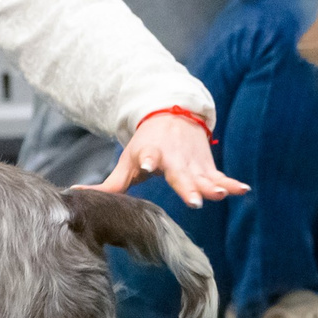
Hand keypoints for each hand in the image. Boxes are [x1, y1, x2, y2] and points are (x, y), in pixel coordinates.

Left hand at [91, 114, 248, 209]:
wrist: (172, 117)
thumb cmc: (145, 146)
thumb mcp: (128, 161)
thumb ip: (108, 184)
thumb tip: (74, 193)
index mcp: (151, 154)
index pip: (148, 158)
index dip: (147, 161)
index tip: (147, 165)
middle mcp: (173, 158)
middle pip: (180, 174)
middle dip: (188, 186)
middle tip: (194, 200)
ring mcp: (192, 162)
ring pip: (203, 177)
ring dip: (214, 186)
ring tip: (222, 195)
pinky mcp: (207, 166)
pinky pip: (220, 177)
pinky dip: (231, 183)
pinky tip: (244, 190)